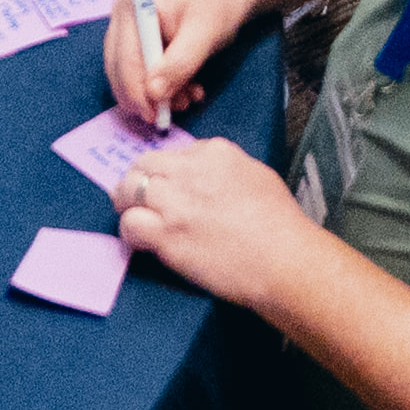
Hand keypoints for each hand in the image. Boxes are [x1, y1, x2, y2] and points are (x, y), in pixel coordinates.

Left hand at [107, 131, 308, 303]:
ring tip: (133, 218)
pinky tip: (139, 240)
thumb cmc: (279, 222)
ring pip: (128, 190)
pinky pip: (129, 224)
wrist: (283, 258)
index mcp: (213, 152)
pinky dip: (129, 231)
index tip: (170, 190)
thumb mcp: (255, 174)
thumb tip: (204, 179)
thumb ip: (225, 169)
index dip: (167, 173)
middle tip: (136, 200)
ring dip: (127, 204)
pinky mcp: (166, 235)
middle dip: (137, 181)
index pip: (174, 153)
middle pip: (144, 165)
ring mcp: (175, 203)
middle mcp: (188, 171)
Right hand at [114, 0, 264, 133]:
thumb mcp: (204, 33)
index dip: (136, 92)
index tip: (154, 116)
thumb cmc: (219, 2)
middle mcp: (123, 16)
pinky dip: (162, 87)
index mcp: (133, 6)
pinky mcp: (139, 41)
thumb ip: (179, 63)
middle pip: (121, 69)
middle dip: (145, 95)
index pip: (125, 59)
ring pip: (130, 74)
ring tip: (187, 99)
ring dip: (156, 94)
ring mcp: (128, 29)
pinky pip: (142, 72)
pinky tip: (186, 90)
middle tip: (170, 114)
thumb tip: (153, 94)